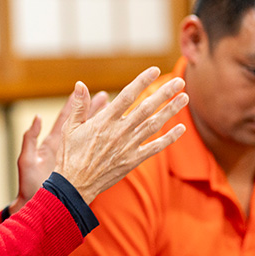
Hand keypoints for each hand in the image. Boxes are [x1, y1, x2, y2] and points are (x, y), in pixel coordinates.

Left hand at [9, 90, 108, 214]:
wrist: (37, 204)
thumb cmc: (28, 184)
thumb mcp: (27, 160)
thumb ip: (30, 138)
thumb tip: (38, 117)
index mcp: (52, 142)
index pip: (66, 118)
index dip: (74, 104)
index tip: (81, 91)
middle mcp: (64, 147)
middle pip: (82, 124)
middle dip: (94, 110)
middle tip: (107, 97)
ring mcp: (74, 158)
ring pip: (91, 138)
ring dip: (103, 126)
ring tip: (117, 114)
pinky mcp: (80, 169)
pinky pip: (95, 156)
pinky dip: (105, 147)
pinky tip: (118, 141)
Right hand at [54, 67, 187, 203]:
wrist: (74, 185)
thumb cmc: (69, 155)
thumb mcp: (69, 128)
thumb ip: (79, 106)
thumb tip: (80, 84)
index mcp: (104, 121)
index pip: (127, 96)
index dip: (141, 81)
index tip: (154, 70)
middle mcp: (119, 131)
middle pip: (146, 108)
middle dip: (164, 93)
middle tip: (180, 81)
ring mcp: (128, 146)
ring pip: (154, 125)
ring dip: (171, 111)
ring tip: (184, 98)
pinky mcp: (133, 161)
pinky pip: (155, 148)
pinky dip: (169, 138)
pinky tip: (180, 128)